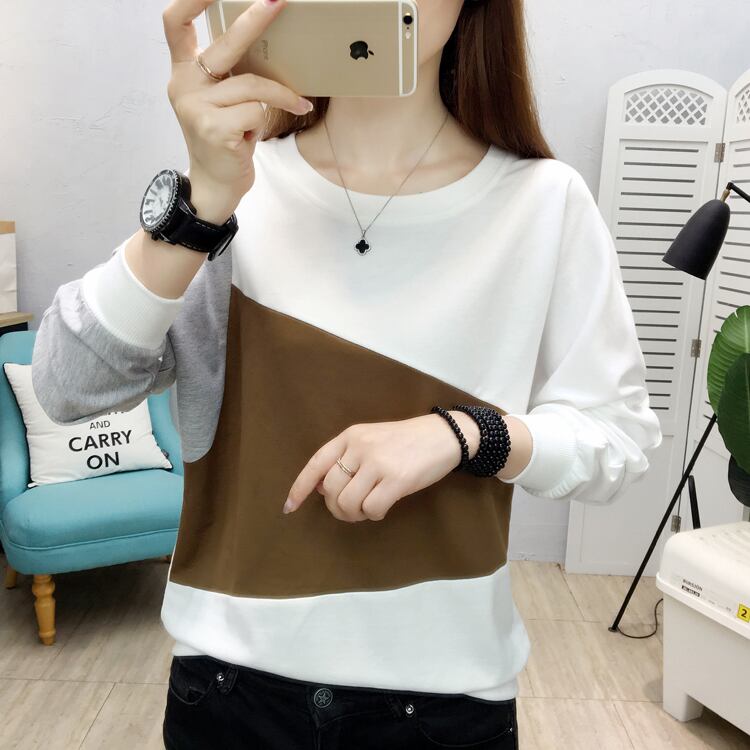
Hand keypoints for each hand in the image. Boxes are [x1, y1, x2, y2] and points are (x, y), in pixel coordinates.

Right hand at [162, 0, 313, 208]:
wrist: (215, 184)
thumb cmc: (224, 138)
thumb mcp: (219, 100)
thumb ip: (227, 74)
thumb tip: (263, 39)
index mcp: (183, 72)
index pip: (176, 23)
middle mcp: (184, 85)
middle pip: (223, 44)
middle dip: (254, 20)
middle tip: (278, 1)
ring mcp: (196, 108)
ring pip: (252, 85)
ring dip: (280, 96)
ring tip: (294, 105)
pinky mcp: (214, 129)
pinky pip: (256, 111)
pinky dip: (268, 120)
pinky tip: (257, 135)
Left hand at [283, 412, 479, 521]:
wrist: (444, 435)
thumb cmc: (405, 441)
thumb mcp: (370, 440)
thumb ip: (345, 459)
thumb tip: (319, 488)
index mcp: (350, 436)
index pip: (315, 463)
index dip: (299, 488)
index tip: (289, 507)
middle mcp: (360, 447)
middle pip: (330, 490)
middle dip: (336, 508)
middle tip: (351, 510)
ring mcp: (378, 462)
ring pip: (348, 503)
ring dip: (355, 514)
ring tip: (368, 508)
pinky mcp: (397, 479)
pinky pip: (372, 509)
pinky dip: (374, 515)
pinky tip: (382, 507)